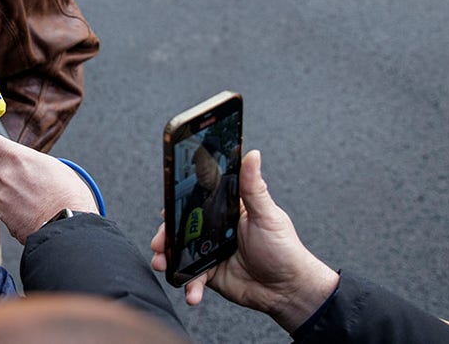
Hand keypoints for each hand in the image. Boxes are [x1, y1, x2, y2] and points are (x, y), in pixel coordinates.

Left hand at [0, 130, 98, 242]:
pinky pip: (6, 209)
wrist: (68, 227)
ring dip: (12, 193)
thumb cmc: (68, 196)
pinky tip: (33, 212)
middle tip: (17, 176)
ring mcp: (2, 197)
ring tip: (35, 199)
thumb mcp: (55, 166)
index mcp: (16, 157)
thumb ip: (32, 161)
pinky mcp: (3, 217)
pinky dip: (16, 210)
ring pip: (0, 191)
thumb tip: (29, 165)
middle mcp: (4, 175)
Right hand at [150, 150, 339, 332]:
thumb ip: (253, 187)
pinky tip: (191, 292)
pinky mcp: (211, 275)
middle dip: (166, 235)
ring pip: (181, 252)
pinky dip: (188, 286)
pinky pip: (192, 278)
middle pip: (182, 228)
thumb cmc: (285, 249)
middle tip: (159, 242)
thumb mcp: (267, 215)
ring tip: (162, 264)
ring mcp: (211, 253)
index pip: (197, 202)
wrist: (289, 290)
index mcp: (228, 211)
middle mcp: (216, 230)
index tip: (165, 209)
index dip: (178, 205)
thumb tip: (252, 155)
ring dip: (168, 259)